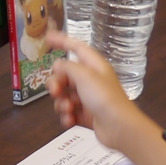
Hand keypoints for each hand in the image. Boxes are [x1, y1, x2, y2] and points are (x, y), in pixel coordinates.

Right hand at [46, 31, 141, 149]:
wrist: (118, 126)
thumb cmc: (103, 97)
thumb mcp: (84, 76)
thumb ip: (67, 67)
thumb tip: (57, 65)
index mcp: (94, 66)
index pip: (76, 48)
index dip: (62, 41)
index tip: (47, 37)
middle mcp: (91, 80)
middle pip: (65, 75)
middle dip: (56, 83)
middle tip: (55, 91)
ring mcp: (88, 98)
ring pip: (64, 95)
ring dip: (61, 102)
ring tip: (68, 109)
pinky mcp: (86, 114)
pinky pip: (68, 111)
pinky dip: (67, 116)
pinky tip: (70, 120)